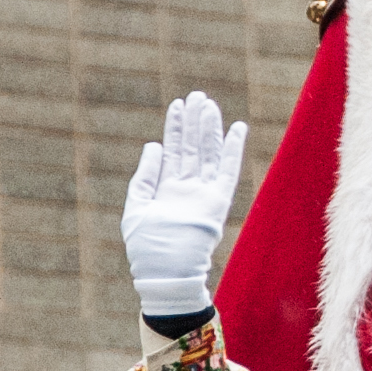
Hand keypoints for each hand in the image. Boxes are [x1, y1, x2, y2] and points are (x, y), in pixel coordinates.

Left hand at [122, 93, 247, 317]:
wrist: (165, 275)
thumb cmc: (146, 249)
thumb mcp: (135, 209)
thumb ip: (144, 177)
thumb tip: (153, 146)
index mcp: (166, 189)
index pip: (173, 151)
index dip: (176, 128)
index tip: (178, 105)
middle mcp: (187, 188)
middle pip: (193, 148)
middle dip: (194, 122)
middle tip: (197, 95)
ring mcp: (203, 194)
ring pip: (209, 154)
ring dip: (210, 130)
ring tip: (210, 105)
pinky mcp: (217, 202)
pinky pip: (228, 170)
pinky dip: (233, 149)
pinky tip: (236, 129)